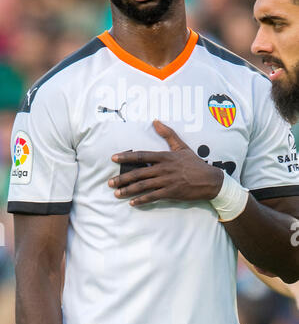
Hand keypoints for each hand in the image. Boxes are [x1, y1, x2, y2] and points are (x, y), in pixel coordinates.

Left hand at [108, 120, 223, 205]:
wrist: (209, 180)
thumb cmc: (194, 163)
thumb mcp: (181, 146)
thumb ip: (168, 134)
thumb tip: (155, 121)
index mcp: (165, 156)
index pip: (141, 156)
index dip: (126, 156)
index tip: (113, 158)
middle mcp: (163, 168)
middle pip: (139, 173)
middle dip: (122, 178)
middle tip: (110, 182)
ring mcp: (167, 181)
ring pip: (143, 186)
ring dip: (128, 190)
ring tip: (116, 193)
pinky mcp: (171, 192)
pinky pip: (153, 197)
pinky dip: (142, 200)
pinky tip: (132, 202)